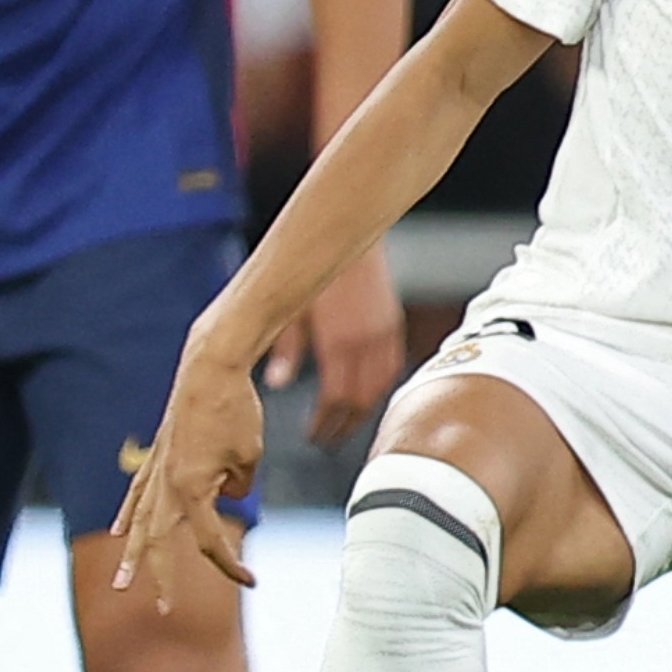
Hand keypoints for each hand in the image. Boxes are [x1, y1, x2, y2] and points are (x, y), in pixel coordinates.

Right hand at [111, 331, 267, 607]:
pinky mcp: (156, 454)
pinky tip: (119, 530)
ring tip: (122, 583)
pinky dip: (129, 514)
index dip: (230, 566)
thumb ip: (239, 486)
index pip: (209, 543)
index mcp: (192, 490)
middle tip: (163, 611)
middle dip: (162, 579)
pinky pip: (137, 493)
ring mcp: (157, 469)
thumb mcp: (250, 456)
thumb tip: (228, 494)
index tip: (251, 581)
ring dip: (133, 555)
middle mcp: (167, 485)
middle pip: (160, 543)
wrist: (210, 366)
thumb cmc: (236, 409)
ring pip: (141, 522)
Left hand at [273, 248, 402, 446]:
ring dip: (362, 410)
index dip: (324, 423)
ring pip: (379, 388)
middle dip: (343, 425)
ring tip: (345, 423)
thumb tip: (277, 381)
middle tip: (326, 438)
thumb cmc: (314, 267)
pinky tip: (366, 392)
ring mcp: (383, 334)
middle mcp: (365, 342)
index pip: (335, 399)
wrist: (348, 233)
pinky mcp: (393, 324)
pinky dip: (379, 386)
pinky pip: (392, 368)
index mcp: (337, 341)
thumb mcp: (290, 309)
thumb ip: (284, 349)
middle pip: (360, 401)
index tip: (313, 435)